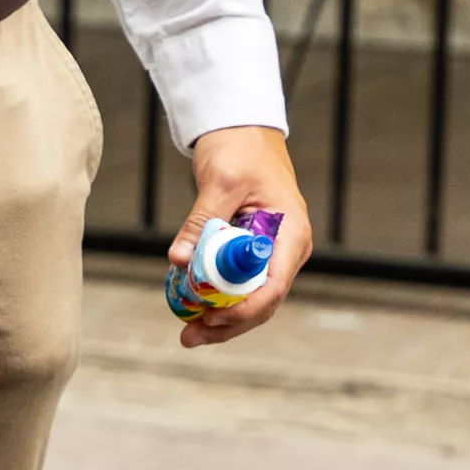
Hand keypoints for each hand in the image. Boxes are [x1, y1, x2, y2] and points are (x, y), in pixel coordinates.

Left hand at [170, 125, 313, 348]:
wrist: (242, 132)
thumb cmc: (240, 150)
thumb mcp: (220, 183)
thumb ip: (201, 221)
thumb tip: (178, 259)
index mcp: (291, 234)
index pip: (274, 287)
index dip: (243, 310)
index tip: (211, 318)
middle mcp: (287, 250)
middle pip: (262, 302)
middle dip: (228, 325)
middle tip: (189, 336)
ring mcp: (272, 254)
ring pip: (250, 300)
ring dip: (221, 319)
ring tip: (188, 333)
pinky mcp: (253, 254)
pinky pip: (239, 285)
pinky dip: (217, 300)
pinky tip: (191, 309)